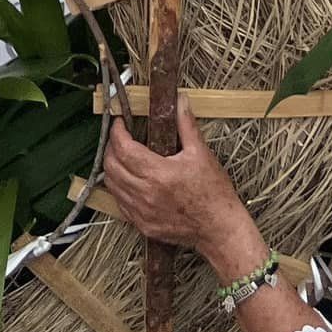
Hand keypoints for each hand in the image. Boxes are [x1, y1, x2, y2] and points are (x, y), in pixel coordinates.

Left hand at [101, 98, 263, 273]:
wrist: (221, 229)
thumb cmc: (214, 194)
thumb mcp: (201, 153)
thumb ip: (186, 124)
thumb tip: (180, 101)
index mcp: (158, 174)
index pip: (123, 148)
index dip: (117, 131)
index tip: (120, 122)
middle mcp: (145, 194)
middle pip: (111, 166)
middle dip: (110, 147)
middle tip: (119, 136)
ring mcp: (142, 213)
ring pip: (112, 186)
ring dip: (112, 168)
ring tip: (121, 156)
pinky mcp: (144, 226)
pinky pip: (120, 204)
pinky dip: (118, 188)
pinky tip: (128, 180)